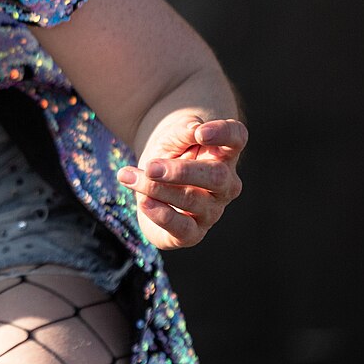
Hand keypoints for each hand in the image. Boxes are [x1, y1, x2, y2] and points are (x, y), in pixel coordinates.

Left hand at [117, 115, 246, 249]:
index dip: (224, 134)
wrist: (153, 180)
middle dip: (181, 172)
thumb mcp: (170, 137)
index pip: (237, 138)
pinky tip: (143, 202)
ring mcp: (212, 211)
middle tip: (150, 167)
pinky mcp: (193, 234)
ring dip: (155, 188)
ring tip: (127, 176)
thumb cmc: (170, 154)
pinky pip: (182, 228)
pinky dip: (161, 214)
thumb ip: (182, 132)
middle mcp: (225, 185)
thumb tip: (194, 129)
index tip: (199, 133)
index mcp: (224, 154)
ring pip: (191, 200)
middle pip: (217, 176)